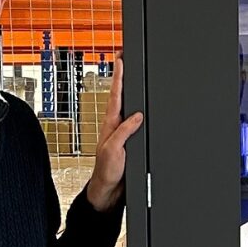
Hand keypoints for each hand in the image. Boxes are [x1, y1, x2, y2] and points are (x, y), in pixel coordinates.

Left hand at [87, 56, 143, 210]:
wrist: (109, 189)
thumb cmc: (107, 172)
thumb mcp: (114, 150)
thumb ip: (124, 131)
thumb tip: (136, 115)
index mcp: (111, 124)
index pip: (116, 95)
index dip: (118, 76)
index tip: (120, 59)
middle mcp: (116, 125)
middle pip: (121, 95)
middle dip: (122, 75)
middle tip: (124, 57)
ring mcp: (122, 131)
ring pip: (127, 106)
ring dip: (128, 89)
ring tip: (130, 72)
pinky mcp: (129, 140)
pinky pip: (134, 120)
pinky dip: (137, 108)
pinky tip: (140, 104)